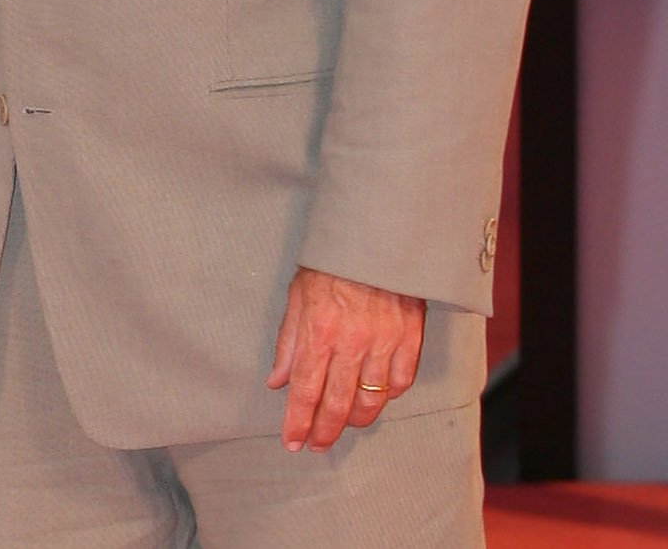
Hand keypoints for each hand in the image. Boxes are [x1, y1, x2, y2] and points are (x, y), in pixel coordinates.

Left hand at [266, 265, 425, 450]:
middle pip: (337, 403)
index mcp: (318, 332)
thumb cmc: (328, 267)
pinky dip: (387, 396)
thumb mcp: (296, 299)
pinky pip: (400, 382)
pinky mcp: (410, 339)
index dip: (298, 421)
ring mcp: (384, 343)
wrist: (374, 240)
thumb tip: (276, 382)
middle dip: (324, 431)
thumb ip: (287, 344)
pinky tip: (374, 399)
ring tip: (342, 425)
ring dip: (354, 419)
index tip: (292, 442)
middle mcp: (351, 343)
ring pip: (371, 400)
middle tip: (316, 446)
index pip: (305, 391)